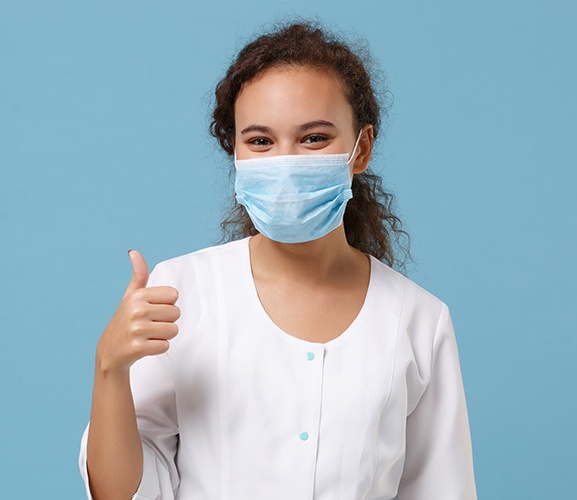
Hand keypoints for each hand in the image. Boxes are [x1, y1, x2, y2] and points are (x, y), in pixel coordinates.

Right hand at [95, 250, 179, 374]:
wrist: (109, 352)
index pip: (174, 295)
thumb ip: (138, 274)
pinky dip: (158, 348)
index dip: (166, 305)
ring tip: (147, 335)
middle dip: (166, 321)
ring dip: (163, 335)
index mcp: (138, 295)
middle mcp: (136, 310)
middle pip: (176, 313)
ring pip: (173, 330)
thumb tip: (133, 251)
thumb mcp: (130, 296)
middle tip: (149, 325)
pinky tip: (144, 346)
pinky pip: (165, 345)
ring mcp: (136, 329)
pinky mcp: (138, 348)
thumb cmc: (125, 321)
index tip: (152, 310)